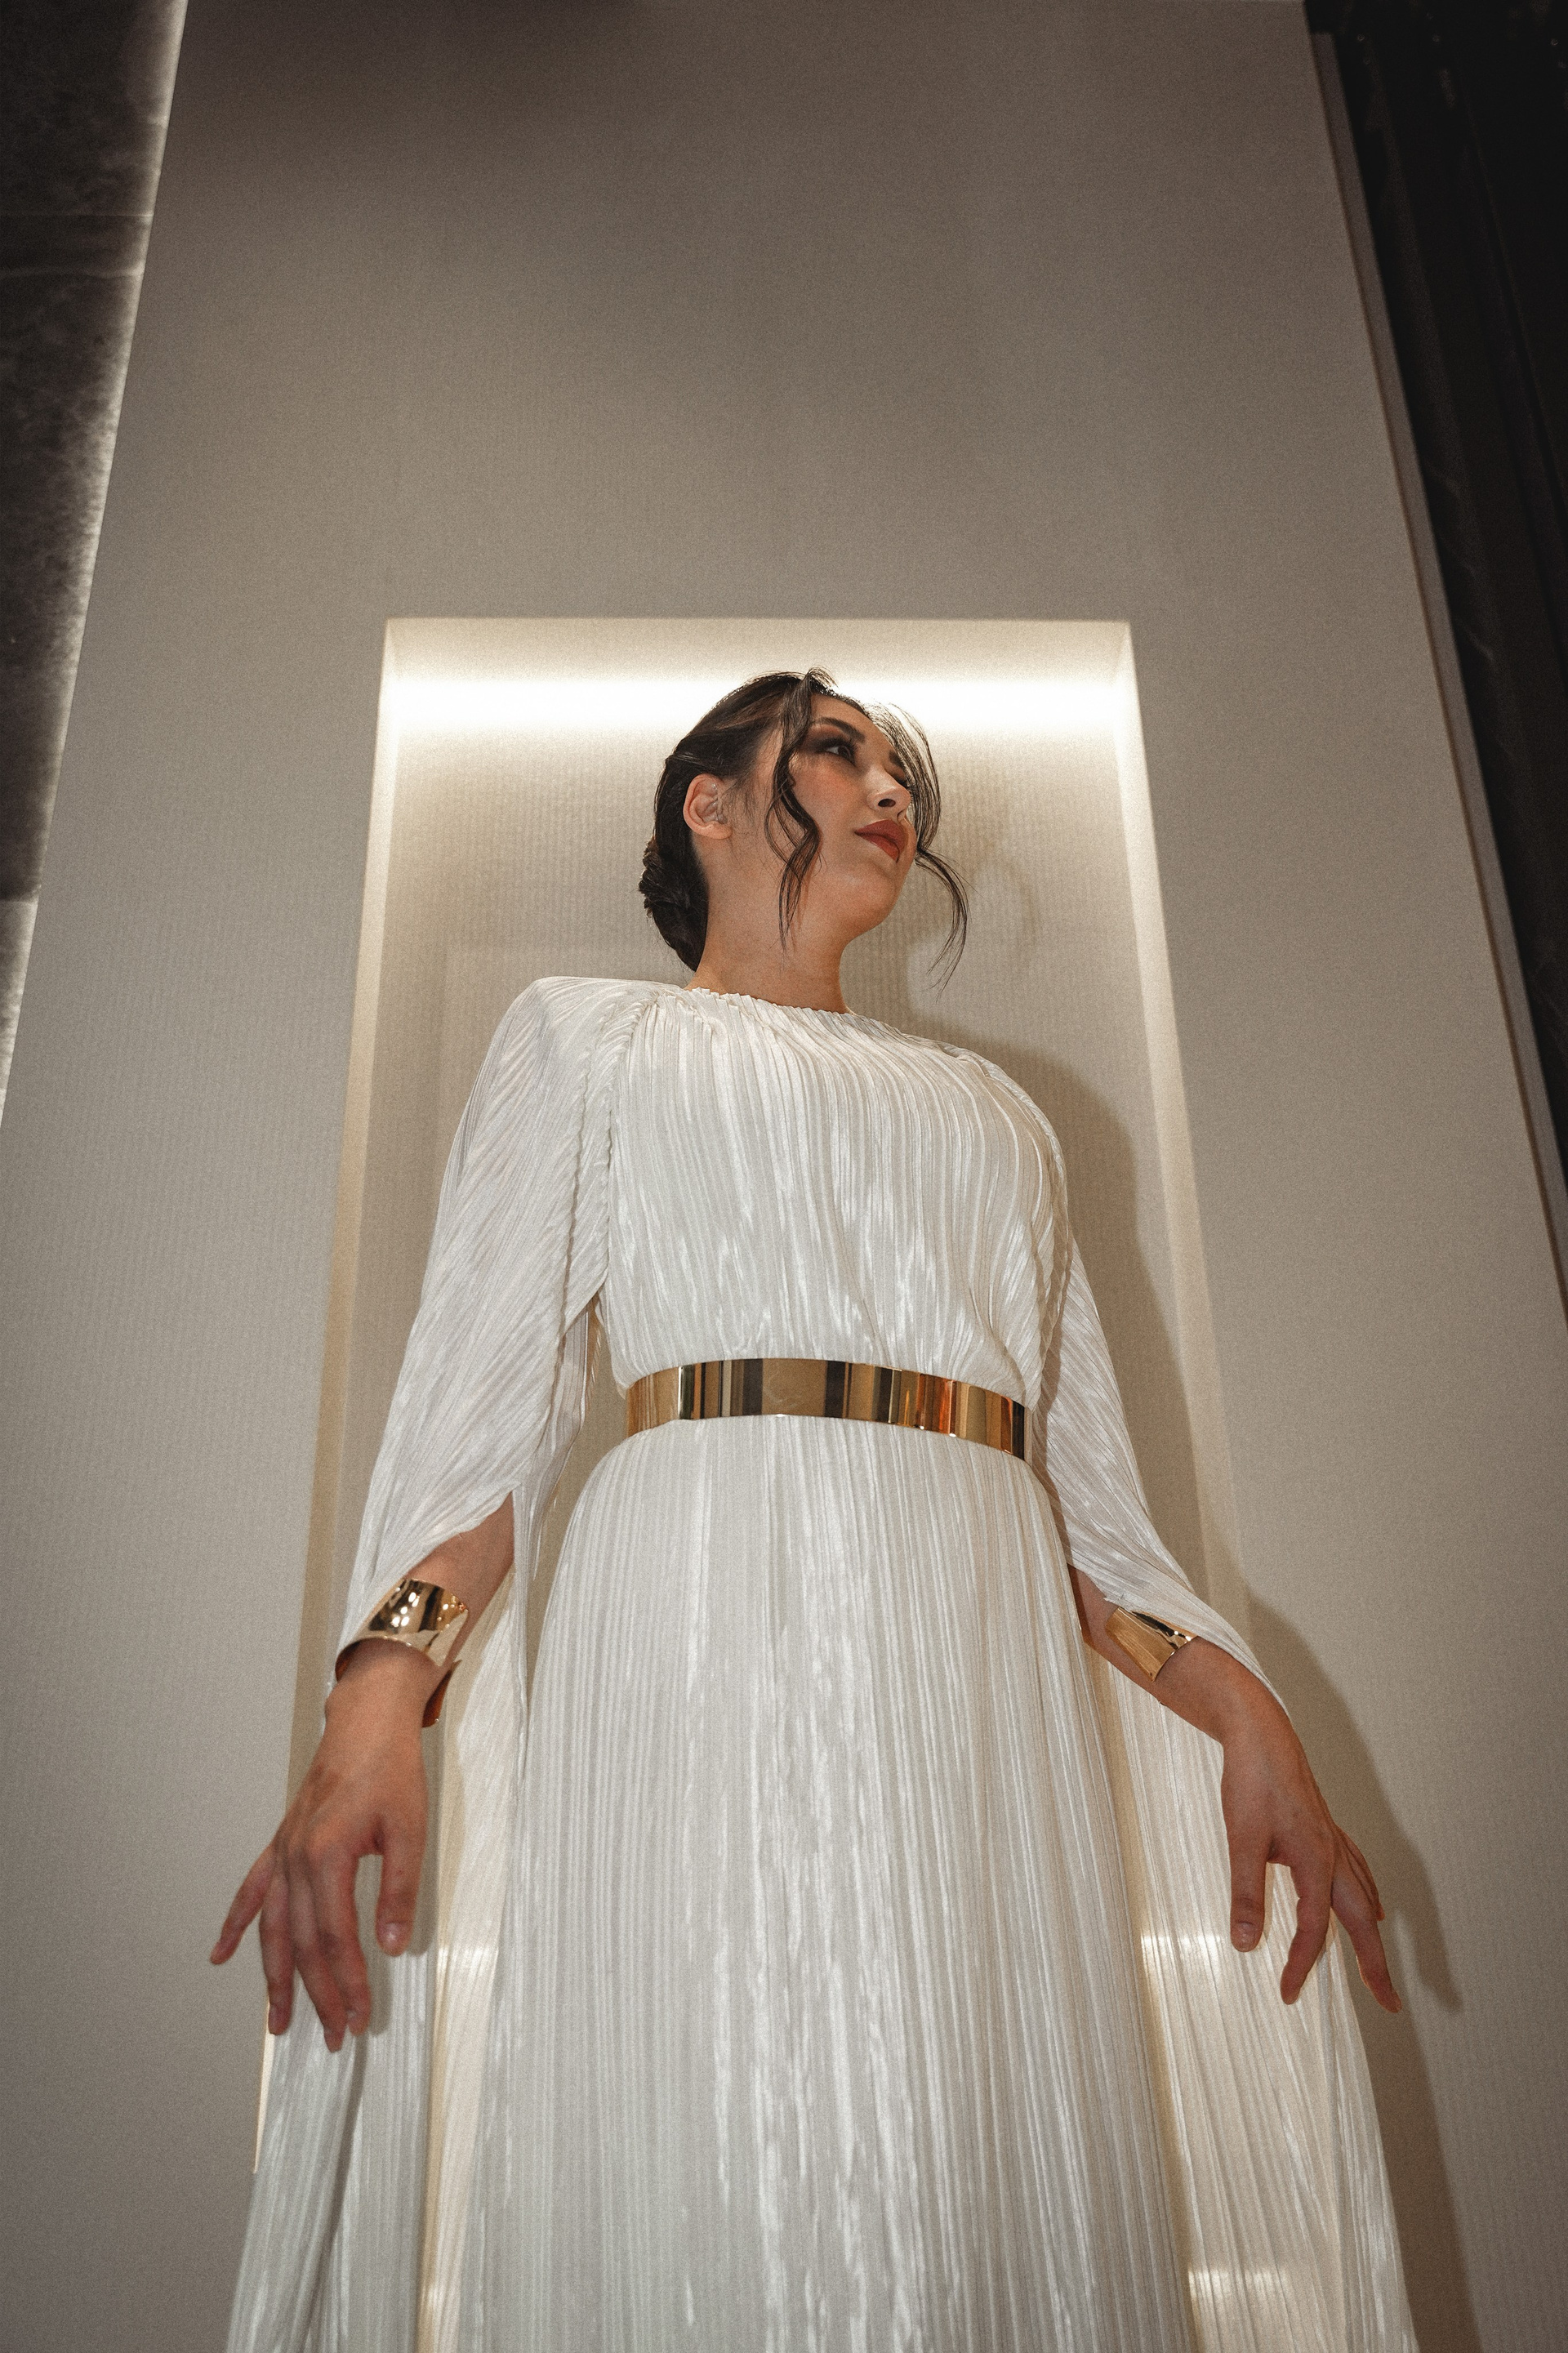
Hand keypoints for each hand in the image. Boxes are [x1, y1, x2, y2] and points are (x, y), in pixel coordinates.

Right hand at [209, 1644, 435, 2048]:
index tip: (360, 2018)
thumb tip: (393, 1947)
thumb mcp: (409, 1829)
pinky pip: (251, 1890)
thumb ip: (399, 1891)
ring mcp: (283, 1851)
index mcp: (326, 1856)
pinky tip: (220, 1955)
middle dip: (317, 1996)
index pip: (336, 1939)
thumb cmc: (390, 1769)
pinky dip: (236, 1924)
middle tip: (331, 2036)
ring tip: (277, 2022)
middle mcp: (296, 1858)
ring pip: (271, 1928)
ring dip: (273, 1978)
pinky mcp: (282, 1842)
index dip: (349, 1983)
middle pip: (301, 1944)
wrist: (367, 1721)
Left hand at [1070, 1574, 1399, 2012]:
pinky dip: (1364, 1896)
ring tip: (1376, 1963)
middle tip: (1389, 2005)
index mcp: (1316, 1862)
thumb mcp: (1241, 1838)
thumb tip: (1244, 1944)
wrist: (1259, 1731)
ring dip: (1370, 1934)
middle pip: (1360, 1922)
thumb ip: (1244, 1892)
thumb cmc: (1251, 1780)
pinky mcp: (1324, 1829)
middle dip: (1374, 1965)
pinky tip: (1366, 1901)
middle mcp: (1333, 1855)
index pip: (1313, 1930)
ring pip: (1362, 1897)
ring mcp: (1333, 1840)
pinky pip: (1356, 1872)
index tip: (1287, 1996)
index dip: (1300, 1966)